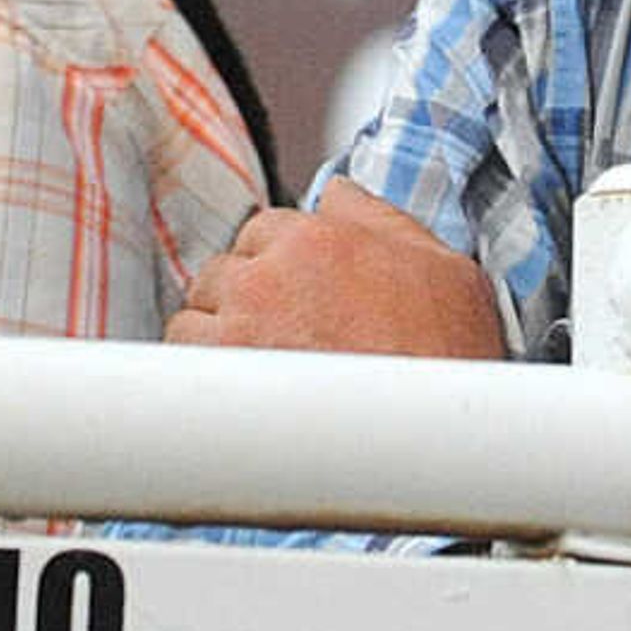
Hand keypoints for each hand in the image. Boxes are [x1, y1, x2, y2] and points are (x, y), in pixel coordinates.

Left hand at [166, 180, 505, 358]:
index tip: (297, 295)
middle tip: (284, 335)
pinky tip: (240, 391)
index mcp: (318, 237)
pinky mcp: (220, 376)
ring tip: (263, 367)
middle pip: (227, 268)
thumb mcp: (444, 266)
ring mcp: (238, 323)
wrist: (430, 438)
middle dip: (247, 297)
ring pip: (196, 311)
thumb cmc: (449, 357)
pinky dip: (202, 370)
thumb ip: (381, 218)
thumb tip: (338, 192)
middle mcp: (269, 273)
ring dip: (219, 332)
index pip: (264, 229)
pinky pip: (181, 357)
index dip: (280, 263)